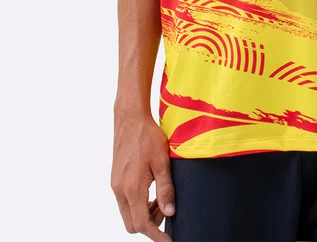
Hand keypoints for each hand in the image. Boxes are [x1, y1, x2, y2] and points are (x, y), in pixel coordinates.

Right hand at [111, 108, 175, 240]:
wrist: (130, 118)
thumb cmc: (148, 136)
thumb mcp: (162, 162)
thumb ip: (165, 189)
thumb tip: (169, 213)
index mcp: (132, 188)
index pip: (142, 224)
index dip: (156, 236)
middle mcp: (120, 190)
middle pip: (132, 224)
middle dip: (150, 225)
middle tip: (166, 211)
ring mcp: (116, 184)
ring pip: (128, 213)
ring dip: (144, 213)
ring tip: (160, 199)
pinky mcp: (115, 178)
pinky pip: (125, 201)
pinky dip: (137, 203)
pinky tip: (151, 189)